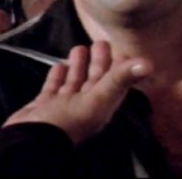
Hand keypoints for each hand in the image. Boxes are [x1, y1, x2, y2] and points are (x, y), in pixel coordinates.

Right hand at [2, 41, 150, 144]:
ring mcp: (64, 106)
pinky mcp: (45, 104)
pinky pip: (54, 87)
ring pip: (74, 82)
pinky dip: (57, 76)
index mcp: (101, 104)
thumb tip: (149, 64)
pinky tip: (58, 64)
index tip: (120, 47)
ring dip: (77, 66)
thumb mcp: (98, 98)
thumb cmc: (68, 119)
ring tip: (78, 48)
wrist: (31, 140)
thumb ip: (121, 79)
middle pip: (95, 80)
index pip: (115, 81)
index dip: (119, 66)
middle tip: (99, 42)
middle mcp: (85, 105)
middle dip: (98, 61)